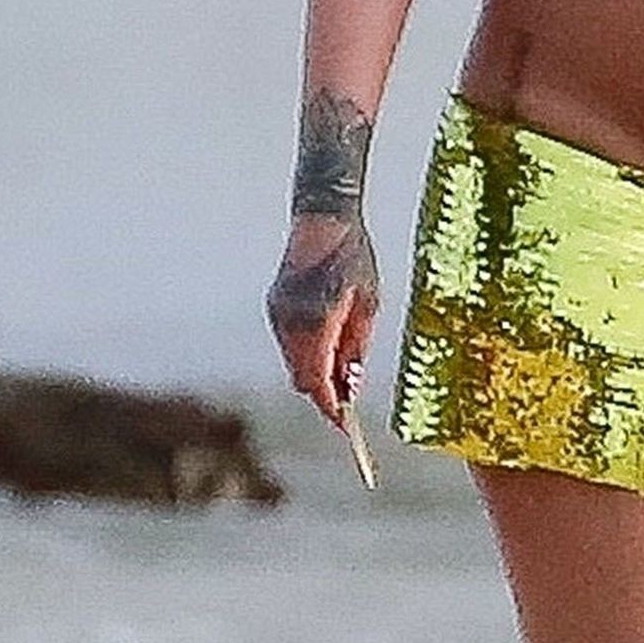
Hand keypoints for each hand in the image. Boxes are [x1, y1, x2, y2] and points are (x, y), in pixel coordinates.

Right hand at [265, 212, 380, 426]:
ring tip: (343, 371)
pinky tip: (328, 347)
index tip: (345, 425)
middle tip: (348, 400)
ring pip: (293, 363)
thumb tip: (351, 382)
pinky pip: (289, 344)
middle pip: (302, 378)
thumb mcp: (368, 302)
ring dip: (315, 373)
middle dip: (323, 393)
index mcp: (317, 321)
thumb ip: (356, 345)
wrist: (322, 217)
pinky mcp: (275, 306)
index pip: (318, 380)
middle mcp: (290, 322)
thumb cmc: (353, 254)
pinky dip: (306, 354)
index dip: (331, 407)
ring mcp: (278, 314)